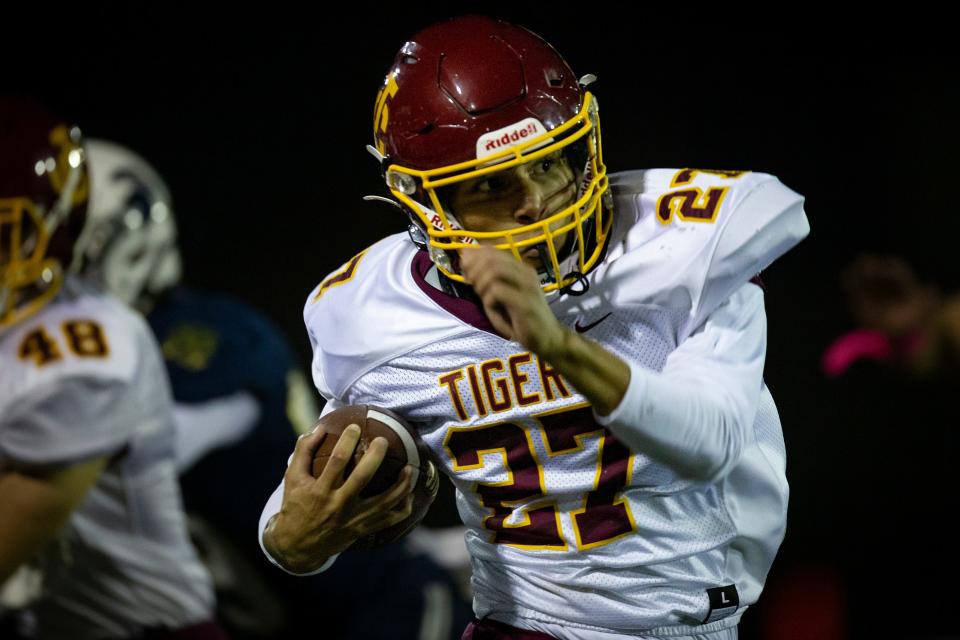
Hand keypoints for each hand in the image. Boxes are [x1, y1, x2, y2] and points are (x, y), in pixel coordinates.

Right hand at [266, 424, 412, 572]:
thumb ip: (304, 451)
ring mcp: (352, 519)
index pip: (336, 461)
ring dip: (400, 485)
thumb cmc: (296, 505)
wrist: (297, 546)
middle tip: (383, 440)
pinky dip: (403, 508)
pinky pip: (388, 520)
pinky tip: (410, 495)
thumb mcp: (292, 478)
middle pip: (362, 478)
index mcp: (320, 490)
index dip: (347, 442)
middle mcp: (338, 505)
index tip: (355, 427)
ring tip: (409, 469)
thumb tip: (319, 428)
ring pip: (383, 502)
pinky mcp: (362, 529)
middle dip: (375, 457)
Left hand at [459, 246, 567, 359]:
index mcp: (520, 268)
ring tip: (481, 295)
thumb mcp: (500, 296)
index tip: (465, 270)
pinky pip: (497, 291)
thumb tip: (466, 260)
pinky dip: (487, 300)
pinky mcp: (525, 302)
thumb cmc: (521, 318)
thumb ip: (486, 279)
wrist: (548, 338)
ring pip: (494, 271)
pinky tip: (491, 308)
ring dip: (480, 283)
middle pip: (491, 258)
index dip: (474, 257)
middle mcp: (526, 272)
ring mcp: (527, 286)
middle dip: (473, 269)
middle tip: (469, 283)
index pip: (493, 251)